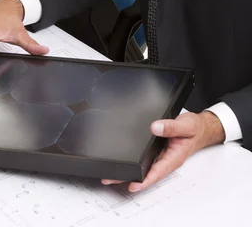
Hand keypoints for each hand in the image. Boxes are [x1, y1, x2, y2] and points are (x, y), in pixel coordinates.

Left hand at [102, 111, 224, 192]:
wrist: (200, 127)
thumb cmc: (195, 129)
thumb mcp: (186, 126)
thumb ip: (171, 127)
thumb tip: (155, 127)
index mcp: (174, 157)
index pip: (157, 172)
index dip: (145, 180)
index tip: (133, 185)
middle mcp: (166, 159)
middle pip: (146, 173)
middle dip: (130, 178)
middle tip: (111, 179)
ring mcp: (161, 156)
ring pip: (144, 167)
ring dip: (129, 171)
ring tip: (111, 174)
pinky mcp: (157, 150)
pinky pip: (145, 158)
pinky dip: (134, 161)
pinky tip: (123, 162)